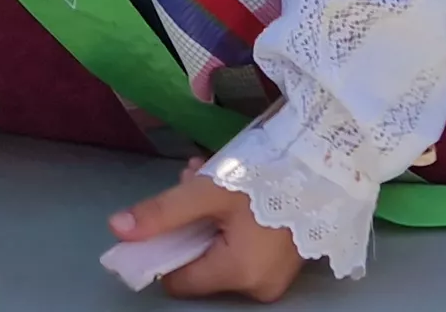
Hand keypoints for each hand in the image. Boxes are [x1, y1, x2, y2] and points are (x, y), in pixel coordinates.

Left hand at [113, 165, 305, 301]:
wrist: (328, 158)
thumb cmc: (268, 175)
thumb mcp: (207, 191)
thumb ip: (161, 213)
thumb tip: (117, 229)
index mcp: (237, 274)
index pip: (177, 279)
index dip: (164, 246)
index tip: (168, 211)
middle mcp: (258, 286)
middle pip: (199, 261)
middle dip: (189, 221)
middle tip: (196, 179)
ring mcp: (275, 276)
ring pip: (219, 250)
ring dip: (207, 214)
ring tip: (213, 173)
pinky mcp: (286, 261)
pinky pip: (244, 247)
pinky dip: (231, 221)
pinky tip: (233, 186)